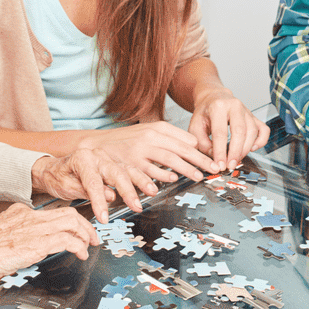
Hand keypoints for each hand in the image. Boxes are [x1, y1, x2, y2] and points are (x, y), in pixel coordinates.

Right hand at [0, 203, 97, 280]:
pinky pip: (67, 239)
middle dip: (84, 224)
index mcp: (20, 213)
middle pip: (67, 213)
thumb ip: (14, 235)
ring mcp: (34, 228)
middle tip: (92, 237)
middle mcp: (29, 216)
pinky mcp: (36, 243)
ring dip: (85, 234)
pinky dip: (78, 246)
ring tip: (90, 245)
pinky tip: (80, 254)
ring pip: (71, 222)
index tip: (76, 229)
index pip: (51, 211)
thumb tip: (23, 247)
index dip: (68, 220)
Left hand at [31, 149, 157, 222]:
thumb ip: (86, 190)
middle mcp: (97, 156)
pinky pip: (129, 170)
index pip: (93, 182)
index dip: (99, 201)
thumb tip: (109, 196)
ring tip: (151, 191)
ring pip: (127, 169)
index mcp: (82, 159)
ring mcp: (107, 158)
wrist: (54, 169)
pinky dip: (141, 178)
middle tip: (136, 206)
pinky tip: (151, 186)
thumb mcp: (66, 186)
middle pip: (115, 172)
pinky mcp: (114, 163)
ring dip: (141, 181)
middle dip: (127, 191)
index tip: (104, 217)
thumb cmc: (58, 177)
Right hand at [77, 122, 216, 184]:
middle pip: (180, 148)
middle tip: (212, 170)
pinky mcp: (130, 163)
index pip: (184, 139)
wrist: (96, 145)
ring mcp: (140, 150)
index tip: (212, 159)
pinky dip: (162, 176)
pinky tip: (172, 180)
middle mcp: (149, 137)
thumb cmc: (125, 140)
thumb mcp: (148, 131)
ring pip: (168, 159)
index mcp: (156, 128)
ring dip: (185, 169)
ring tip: (197, 176)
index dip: (200, 150)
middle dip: (199, 160)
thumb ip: (170, 136)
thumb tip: (193, 143)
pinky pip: (150, 171)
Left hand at [187, 89, 269, 171]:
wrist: (213, 98)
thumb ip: (202, 142)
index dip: (220, 151)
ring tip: (236, 160)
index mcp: (218, 107)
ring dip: (245, 149)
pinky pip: (263, 130)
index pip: (220, 132)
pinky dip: (261, 141)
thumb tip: (214, 158)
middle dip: (235, 152)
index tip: (220, 165)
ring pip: (252, 131)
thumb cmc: (204, 112)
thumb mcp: (195, 125)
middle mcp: (235, 106)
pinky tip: (252, 149)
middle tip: (230, 165)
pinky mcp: (253, 116)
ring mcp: (246, 110)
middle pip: (240, 132)